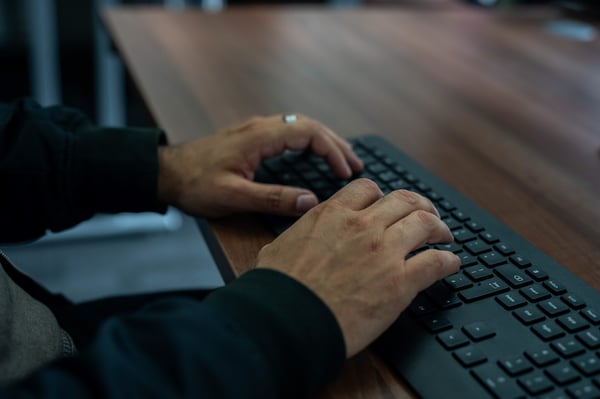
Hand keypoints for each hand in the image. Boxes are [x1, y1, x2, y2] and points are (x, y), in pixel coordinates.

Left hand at [158, 114, 362, 216]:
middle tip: (356, 165)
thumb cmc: (194, 184)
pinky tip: (312, 155)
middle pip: (309, 125)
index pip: (309, 133)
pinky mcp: (250, 137)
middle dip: (336, 144)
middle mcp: (261, 127)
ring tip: (343, 159)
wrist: (165, 173)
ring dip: (324, 141)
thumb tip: (311, 202)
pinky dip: (308, 142)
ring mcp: (255, 129)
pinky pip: (288, 131)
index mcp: (260, 137)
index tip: (347, 172)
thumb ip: (273, 199)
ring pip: (300, 126)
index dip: (332, 151)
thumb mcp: (233, 197)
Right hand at [255, 179, 459, 357]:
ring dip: (440, 227)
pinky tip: (451, 264)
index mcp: (332, 214)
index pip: (368, 189)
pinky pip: (436, 262)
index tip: (387, 206)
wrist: (287, 320)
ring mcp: (384, 251)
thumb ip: (296, 238)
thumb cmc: (277, 289)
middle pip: (404, 200)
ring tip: (445, 236)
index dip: (382, 196)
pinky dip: (448, 260)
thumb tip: (294, 241)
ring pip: (425, 223)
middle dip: (420, 204)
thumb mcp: (278, 249)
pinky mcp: (400, 282)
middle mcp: (362, 226)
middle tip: (427, 214)